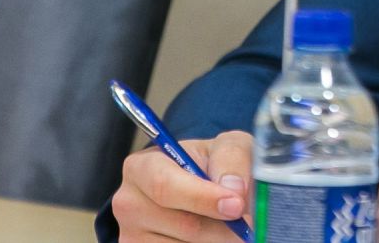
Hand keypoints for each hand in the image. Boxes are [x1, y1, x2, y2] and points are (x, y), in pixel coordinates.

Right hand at [110, 130, 253, 241]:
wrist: (202, 188)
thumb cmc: (212, 163)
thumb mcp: (226, 146)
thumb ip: (232, 159)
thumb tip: (234, 191)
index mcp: (142, 167)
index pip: (165, 186)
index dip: (203, 198)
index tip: (236, 205)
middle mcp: (129, 204)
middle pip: (184, 226)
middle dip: (224, 228)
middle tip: (249, 225)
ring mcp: (132, 236)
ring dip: (218, 241)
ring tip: (230, 226)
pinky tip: (214, 237)